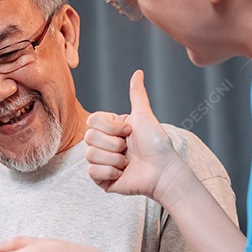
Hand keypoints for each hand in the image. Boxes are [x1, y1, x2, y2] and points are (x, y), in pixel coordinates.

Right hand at [85, 70, 184, 201]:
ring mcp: (100, 162)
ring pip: (90, 154)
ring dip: (114, 159)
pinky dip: (110, 172)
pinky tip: (123, 173)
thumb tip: (138, 72)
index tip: (129, 131)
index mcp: (109, 129)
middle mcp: (103, 144)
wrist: (162, 170)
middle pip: (89, 137)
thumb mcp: (144, 115)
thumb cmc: (156, 144)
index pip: (92, 120)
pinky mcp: (101, 179)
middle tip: (128, 148)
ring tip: (127, 162)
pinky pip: (92, 172)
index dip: (111, 126)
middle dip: (114, 144)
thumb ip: (137, 94)